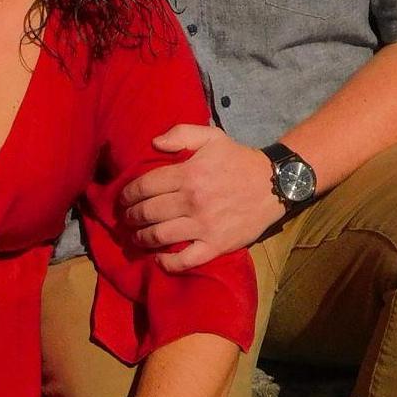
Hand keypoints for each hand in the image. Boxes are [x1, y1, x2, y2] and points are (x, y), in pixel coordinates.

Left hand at [118, 125, 282, 269]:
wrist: (273, 184)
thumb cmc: (238, 160)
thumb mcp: (212, 137)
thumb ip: (181, 134)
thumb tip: (153, 143)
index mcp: (188, 174)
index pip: (145, 186)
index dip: (128, 194)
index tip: (123, 198)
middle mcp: (192, 201)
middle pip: (148, 212)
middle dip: (131, 216)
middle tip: (126, 218)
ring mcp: (204, 226)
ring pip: (160, 236)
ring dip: (141, 238)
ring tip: (136, 237)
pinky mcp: (216, 245)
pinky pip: (185, 260)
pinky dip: (167, 262)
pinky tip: (159, 258)